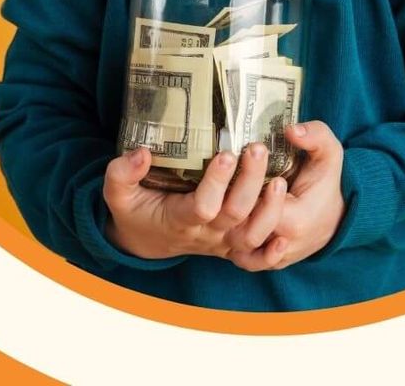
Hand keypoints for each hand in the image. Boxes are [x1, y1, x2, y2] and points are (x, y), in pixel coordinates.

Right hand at [102, 141, 276, 259]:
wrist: (144, 242)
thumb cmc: (133, 211)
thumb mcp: (117, 193)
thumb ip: (122, 174)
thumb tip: (142, 153)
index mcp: (178, 219)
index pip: (203, 205)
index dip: (216, 183)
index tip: (226, 154)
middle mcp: (205, 233)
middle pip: (235, 213)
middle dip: (249, 181)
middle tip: (257, 149)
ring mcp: (221, 241)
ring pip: (252, 234)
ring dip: (269, 209)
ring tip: (279, 178)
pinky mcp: (232, 244)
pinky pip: (255, 256)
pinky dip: (272, 252)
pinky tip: (287, 236)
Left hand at [221, 121, 345, 270]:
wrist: (334, 219)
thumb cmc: (325, 183)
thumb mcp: (329, 153)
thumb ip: (316, 137)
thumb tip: (290, 130)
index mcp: (296, 220)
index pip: (259, 209)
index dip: (246, 187)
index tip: (241, 162)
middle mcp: (281, 243)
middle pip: (242, 228)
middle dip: (229, 199)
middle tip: (224, 171)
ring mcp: (271, 256)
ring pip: (236, 245)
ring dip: (223, 222)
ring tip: (218, 195)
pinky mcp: (264, 261)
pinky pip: (240, 258)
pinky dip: (229, 242)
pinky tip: (220, 220)